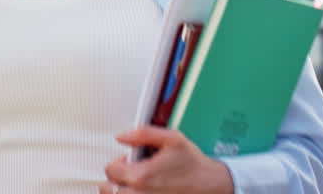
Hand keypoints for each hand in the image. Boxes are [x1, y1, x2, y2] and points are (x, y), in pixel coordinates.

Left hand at [98, 126, 233, 193]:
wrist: (213, 185)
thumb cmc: (194, 164)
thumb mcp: (172, 139)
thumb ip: (143, 134)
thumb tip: (122, 136)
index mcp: (142, 176)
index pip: (110, 170)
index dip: (118, 163)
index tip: (129, 162)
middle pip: (109, 189)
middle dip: (117, 179)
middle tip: (132, 174)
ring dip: (123, 191)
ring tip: (137, 185)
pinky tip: (145, 191)